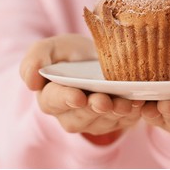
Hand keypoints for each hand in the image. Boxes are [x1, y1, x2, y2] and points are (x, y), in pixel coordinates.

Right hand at [19, 34, 143, 144]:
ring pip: (102, 122)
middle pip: (80, 117)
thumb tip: (30, 81)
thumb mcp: (52, 47)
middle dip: (93, 109)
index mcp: (51, 96)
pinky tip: (139, 104)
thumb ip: (36, 58)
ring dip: (115, 113)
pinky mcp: (112, 122)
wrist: (97, 58)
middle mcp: (69, 114)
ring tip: (126, 102)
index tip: (77, 95)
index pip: (54, 101)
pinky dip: (131, 114)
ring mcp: (92, 120)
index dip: (65, 99)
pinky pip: (122, 122)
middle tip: (104, 100)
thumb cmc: (71, 53)